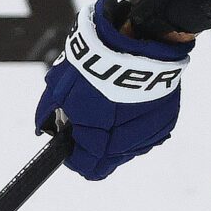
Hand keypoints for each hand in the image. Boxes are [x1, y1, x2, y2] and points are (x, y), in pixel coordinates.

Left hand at [33, 0, 189, 180]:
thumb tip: (43, 129)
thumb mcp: (60, 88)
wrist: (138, 42)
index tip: (73, 143)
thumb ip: (49, 114)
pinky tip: (134, 102)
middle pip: (109, 161)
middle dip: (98, 145)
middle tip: (94, 118)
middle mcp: (126, 145)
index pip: (86, 168)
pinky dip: (139, 122)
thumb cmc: (95, 65)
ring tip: (116, 104)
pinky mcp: (167, 121)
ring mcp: (149, 133)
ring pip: (130, 148)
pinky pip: (148, 132)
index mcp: (98, 141)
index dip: (77, 157)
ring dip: (120, 135)